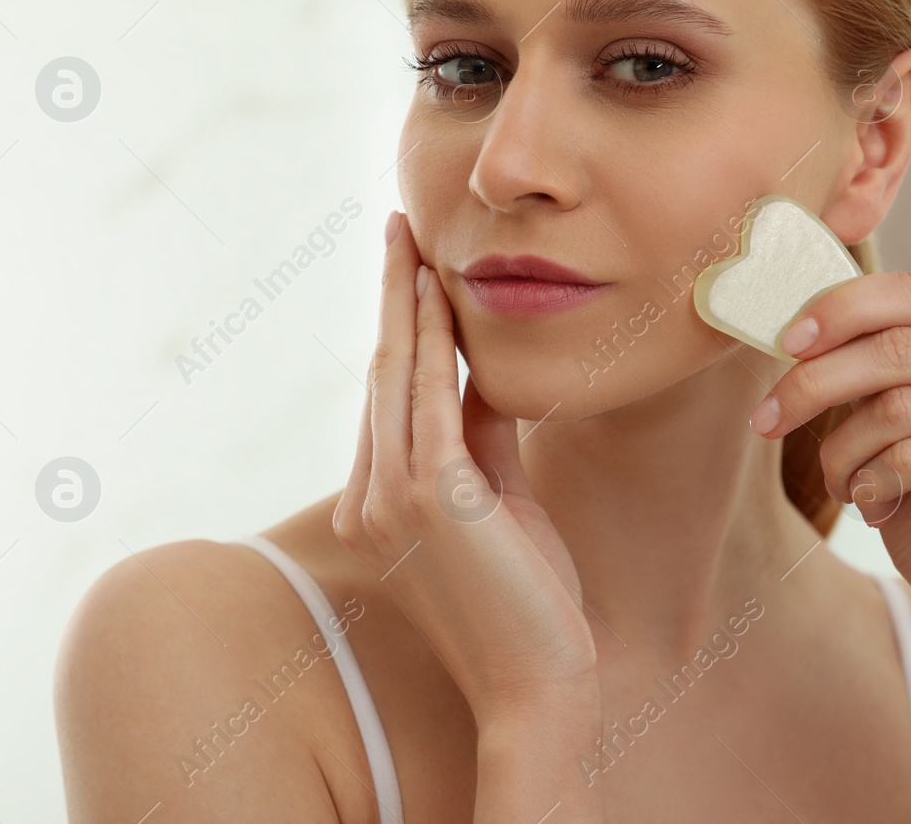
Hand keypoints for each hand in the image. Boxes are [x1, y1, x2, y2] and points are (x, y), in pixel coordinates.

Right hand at [333, 211, 598, 724]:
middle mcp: (371, 496)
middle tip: (398, 228)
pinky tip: (439, 294)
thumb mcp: (499, 504)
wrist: (538, 681)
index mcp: (380, 502)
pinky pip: (432, 398)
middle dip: (392, 294)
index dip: (401, 326)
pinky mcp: (433, 497)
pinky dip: (435, 341)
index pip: (391, 394)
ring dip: (407, 298)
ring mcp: (394, 497)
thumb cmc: (527, 602)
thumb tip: (480, 377)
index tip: (410, 270)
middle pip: (382, 370)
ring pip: (398, 372)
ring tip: (412, 239)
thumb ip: (481, 441)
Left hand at [750, 270, 910, 695]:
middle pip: (896, 349)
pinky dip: (875, 482)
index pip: (910, 296)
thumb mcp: (894, 435)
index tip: (783, 341)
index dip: (839, 309)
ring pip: (900, 405)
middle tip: (766, 421)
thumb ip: (870, 382)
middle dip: (814, 384)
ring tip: (842, 485)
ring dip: (844, 451)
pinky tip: (875, 507)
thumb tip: (795, 334)